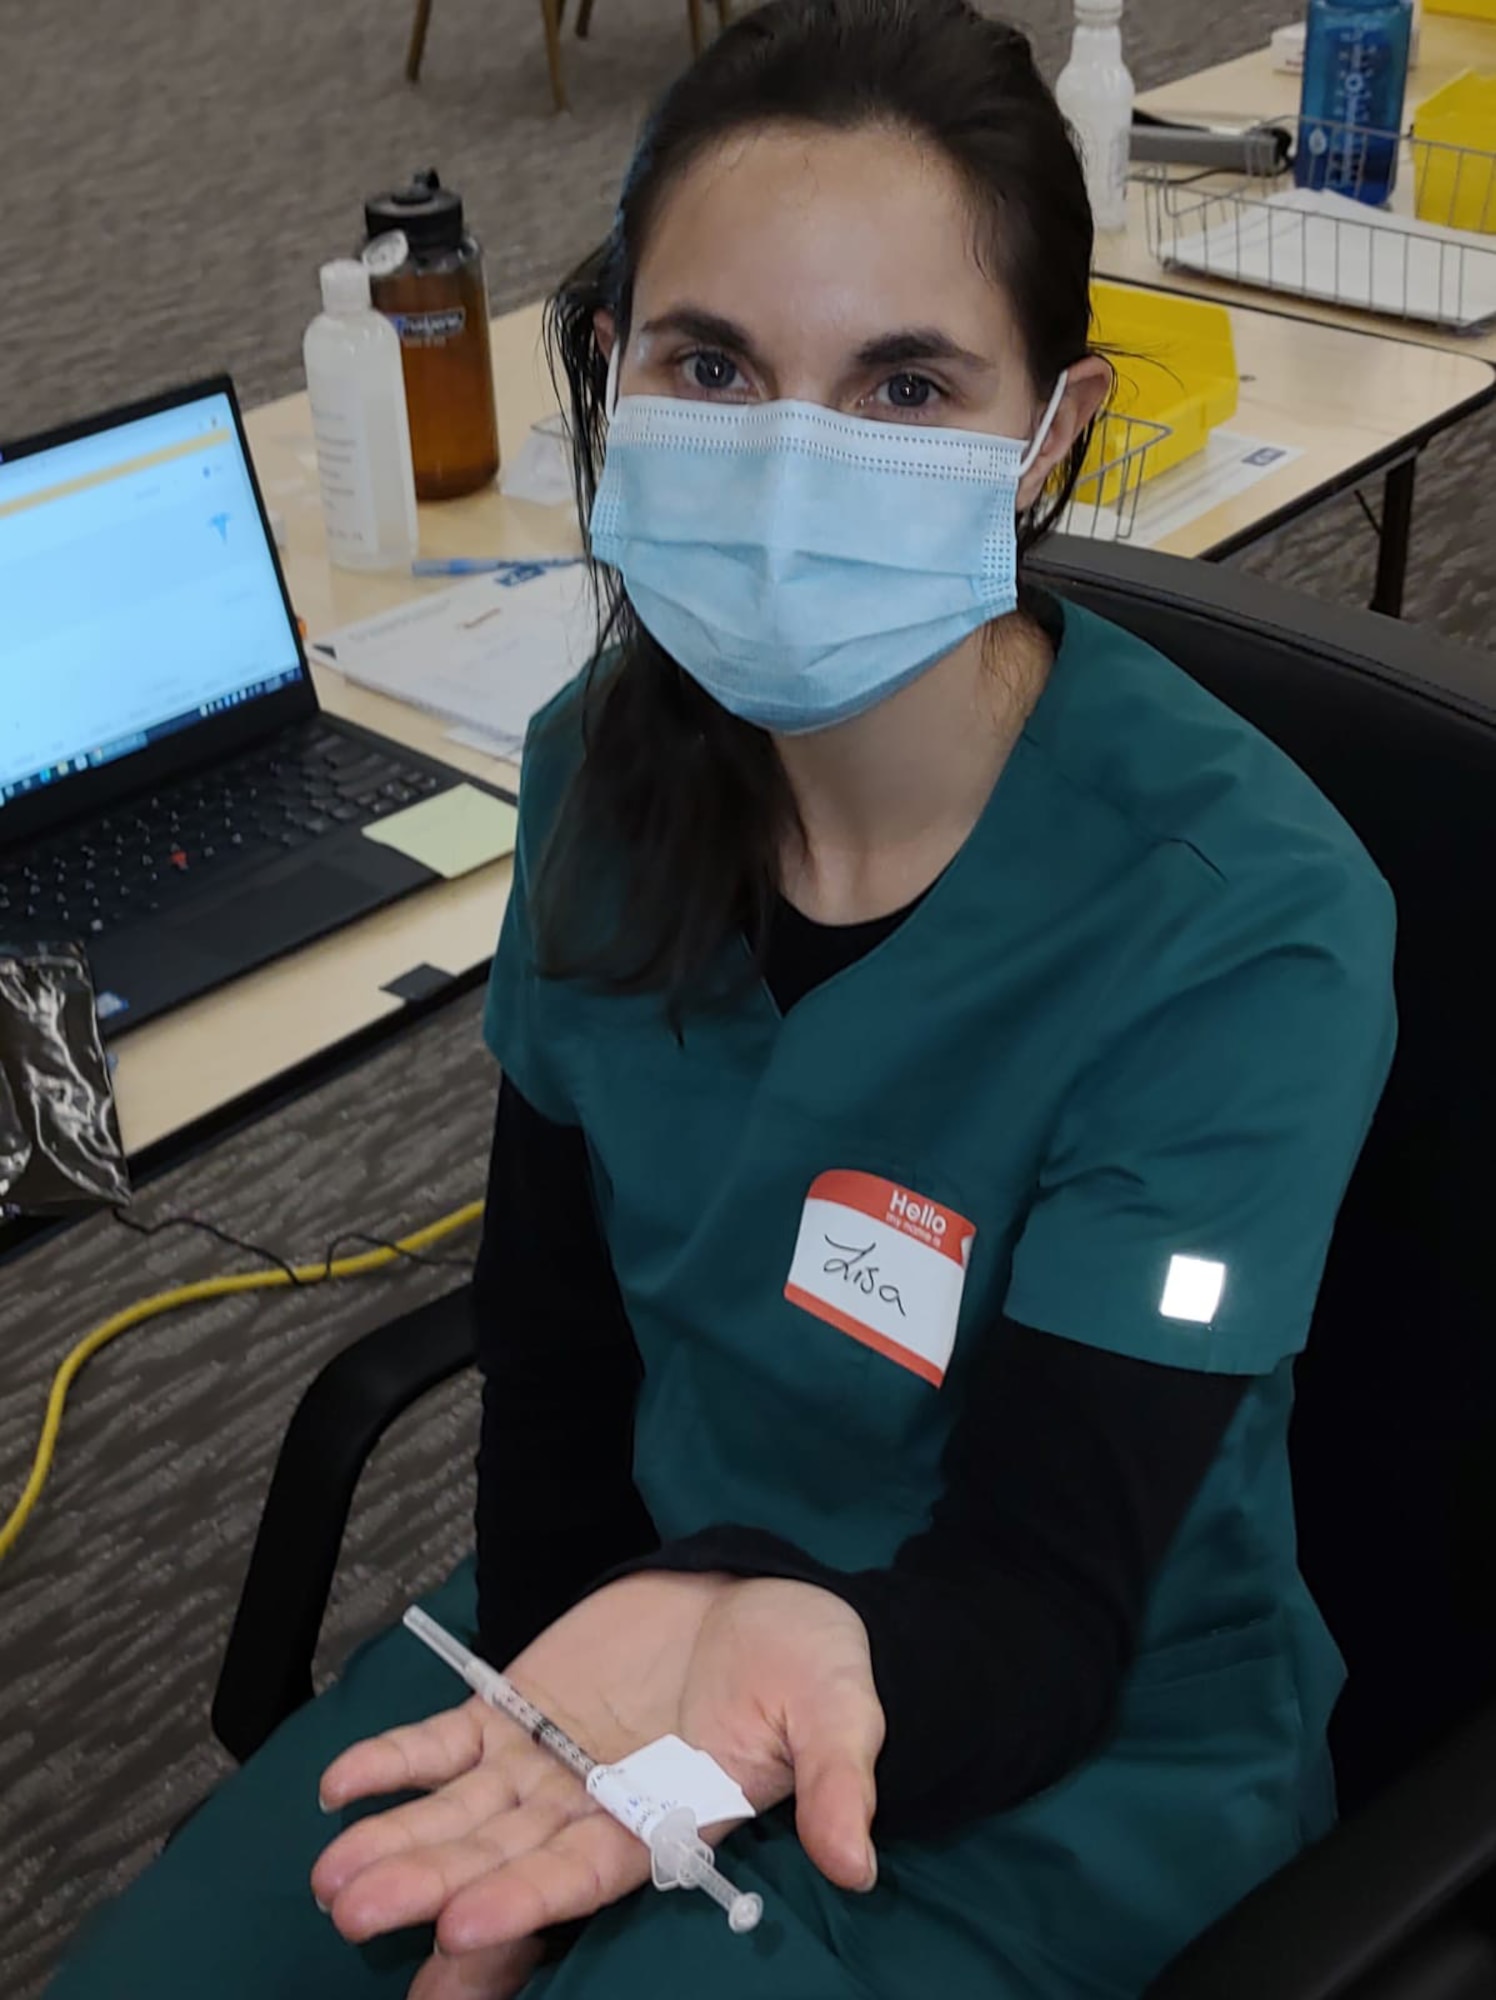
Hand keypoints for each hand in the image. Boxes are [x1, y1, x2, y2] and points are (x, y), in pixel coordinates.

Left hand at [311, 1571, 883, 1989]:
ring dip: (397, 1839)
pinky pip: (448, 1742)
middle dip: (428, 1886)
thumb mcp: (837, 1713)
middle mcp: (593, 1808)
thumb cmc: (810, 1664)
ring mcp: (549, 1759)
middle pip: (500, 1859)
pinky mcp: (521, 1706)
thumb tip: (859, 1862)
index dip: (524, 1901)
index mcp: (666, 1824)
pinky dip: (395, 1761)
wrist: (765, 1596)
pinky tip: (341, 1785)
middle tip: (354, 1910)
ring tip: (329, 1875)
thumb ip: (837, 1784)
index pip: (583, 1875)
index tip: (461, 1926)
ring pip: (460, 1813)